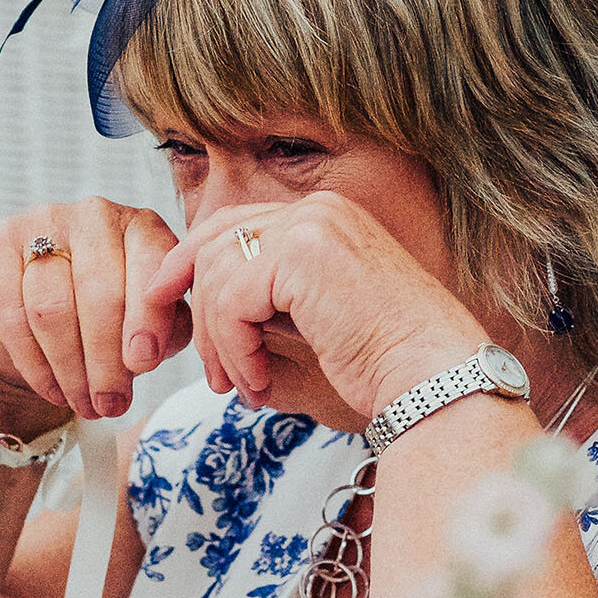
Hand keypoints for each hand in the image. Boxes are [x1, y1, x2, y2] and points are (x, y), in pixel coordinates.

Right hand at [0, 201, 188, 430]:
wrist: (36, 322)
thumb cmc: (108, 321)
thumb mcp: (150, 325)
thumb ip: (167, 330)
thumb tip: (151, 351)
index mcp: (142, 227)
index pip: (151, 262)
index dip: (147, 317)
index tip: (143, 364)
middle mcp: (94, 215)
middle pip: (98, 290)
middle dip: (106, 359)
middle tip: (110, 403)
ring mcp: (40, 224)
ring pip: (53, 306)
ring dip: (70, 368)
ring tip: (84, 403)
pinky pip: (12, 314)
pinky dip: (34, 363)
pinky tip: (53, 389)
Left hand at [145, 192, 482, 422]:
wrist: (432, 379)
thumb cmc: (385, 364)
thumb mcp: (313, 321)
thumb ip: (262, 302)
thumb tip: (197, 305)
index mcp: (325, 218)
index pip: (233, 226)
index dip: (190, 266)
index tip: (164, 308)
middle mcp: (318, 210)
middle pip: (213, 242)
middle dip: (189, 305)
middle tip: (196, 368)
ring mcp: (310, 225)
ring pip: (216, 278)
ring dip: (220, 345)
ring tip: (244, 387)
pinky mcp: (301, 254)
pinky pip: (230, 301)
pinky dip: (234, 350)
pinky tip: (259, 383)